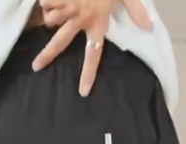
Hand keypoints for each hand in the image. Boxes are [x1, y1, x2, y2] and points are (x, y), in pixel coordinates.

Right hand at [33, 0, 152, 97]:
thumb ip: (136, 10)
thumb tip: (149, 28)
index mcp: (97, 22)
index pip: (93, 54)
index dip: (88, 74)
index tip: (82, 92)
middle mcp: (80, 19)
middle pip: (60, 43)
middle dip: (47, 55)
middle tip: (36, 67)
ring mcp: (67, 7)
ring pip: (50, 20)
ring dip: (50, 13)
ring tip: (56, 4)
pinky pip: (46, 3)